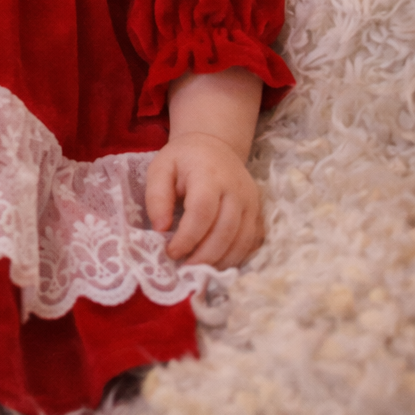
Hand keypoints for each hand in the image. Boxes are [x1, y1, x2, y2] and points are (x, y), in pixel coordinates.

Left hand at [145, 131, 263, 268]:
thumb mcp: (161, 168)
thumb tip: (160, 230)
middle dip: (204, 256)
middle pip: (225, 231)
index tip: (171, 252)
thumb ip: (157, 197)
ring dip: (219, 261)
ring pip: (241, 241)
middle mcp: (236, 188)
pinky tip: (216, 262)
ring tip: (198, 268)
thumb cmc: (184, 159)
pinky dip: (235, 258)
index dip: (187, 237)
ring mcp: (251, 201)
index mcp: (209, 174)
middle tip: (184, 268)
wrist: (215, 146)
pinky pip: (251, 243)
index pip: (202, 212)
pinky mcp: (258, 212)